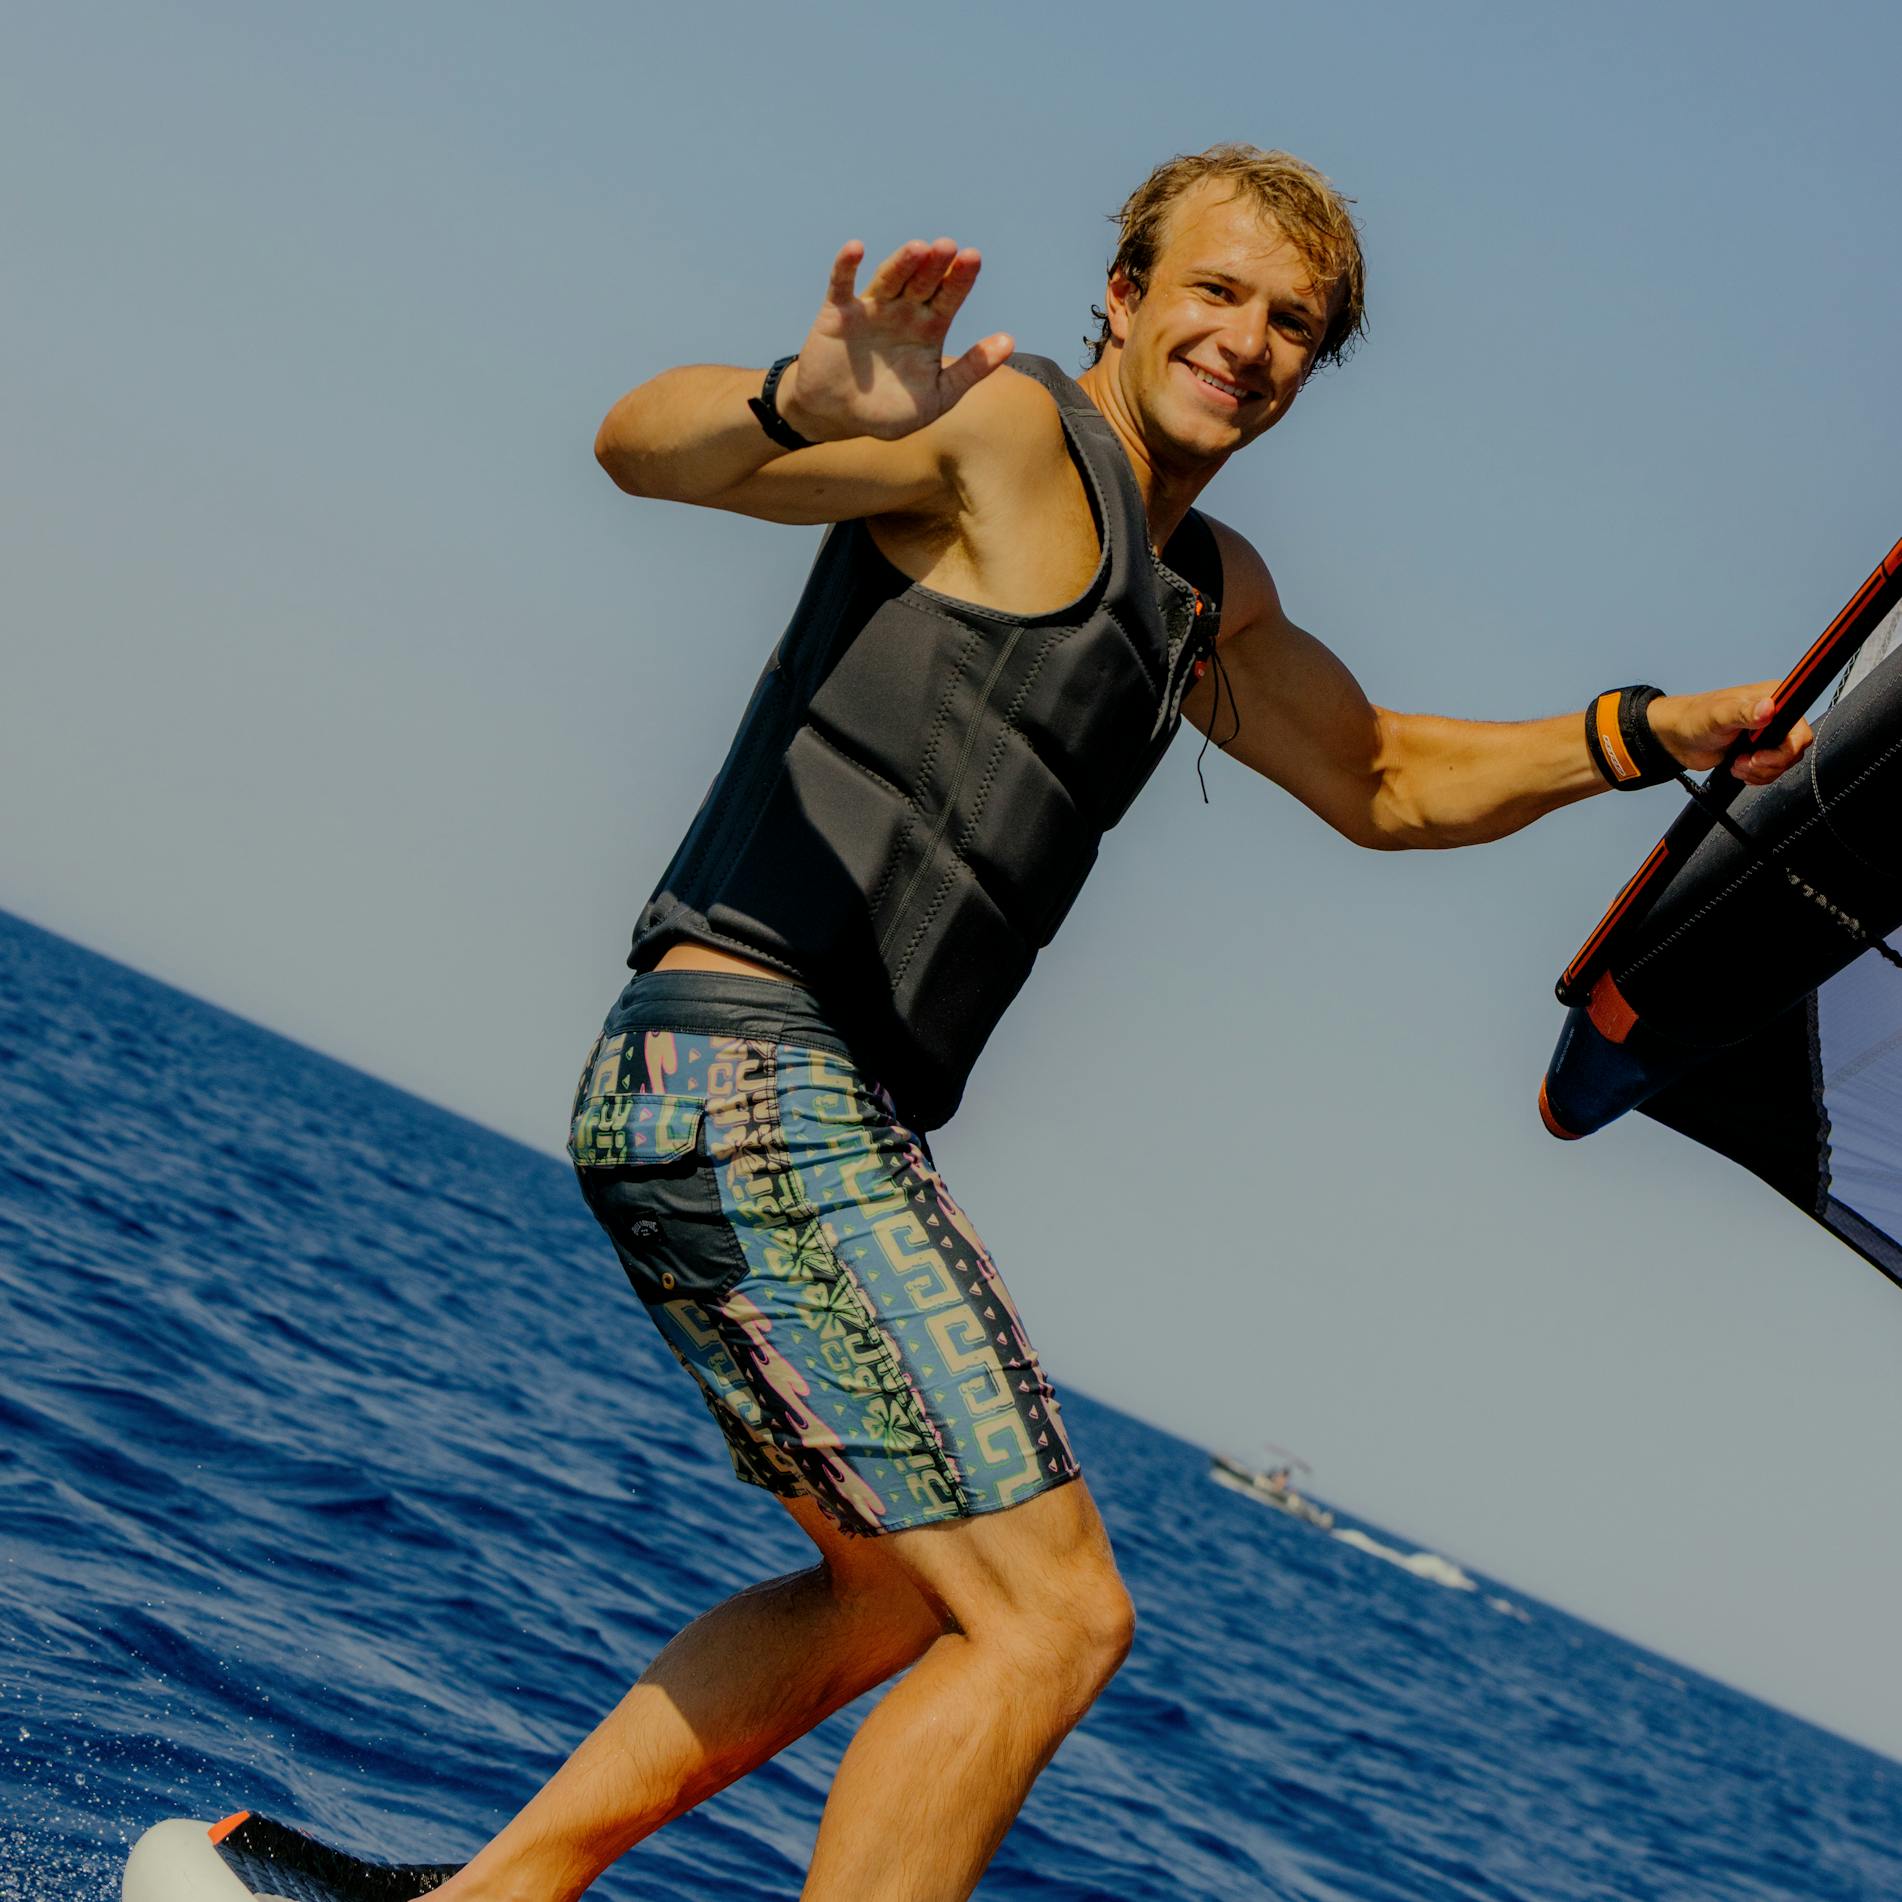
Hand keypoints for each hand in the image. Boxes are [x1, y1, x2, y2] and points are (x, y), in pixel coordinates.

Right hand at [775, 238, 1013, 442]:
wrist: (837, 419)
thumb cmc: (888, 411)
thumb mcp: (937, 396)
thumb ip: (970, 370)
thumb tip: (1009, 341)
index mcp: (929, 328)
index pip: (949, 297)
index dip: (961, 279)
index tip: (973, 259)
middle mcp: (903, 311)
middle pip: (922, 281)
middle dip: (935, 265)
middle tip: (948, 247)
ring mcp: (872, 308)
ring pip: (889, 278)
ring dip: (902, 262)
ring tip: (918, 248)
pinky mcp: (838, 311)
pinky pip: (841, 283)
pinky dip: (846, 265)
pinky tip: (856, 248)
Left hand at [1650, 683, 1814, 784]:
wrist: (1678, 738)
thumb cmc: (1695, 718)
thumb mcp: (1719, 714)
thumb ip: (1744, 712)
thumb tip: (1767, 708)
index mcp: (1774, 698)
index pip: (1799, 727)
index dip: (1787, 746)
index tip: (1761, 753)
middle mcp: (1776, 715)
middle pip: (1794, 749)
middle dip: (1769, 762)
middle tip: (1746, 761)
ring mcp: (1769, 735)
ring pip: (1784, 763)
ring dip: (1760, 771)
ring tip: (1737, 764)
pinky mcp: (1760, 751)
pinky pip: (1771, 771)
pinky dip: (1756, 776)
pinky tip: (1738, 767)